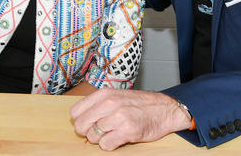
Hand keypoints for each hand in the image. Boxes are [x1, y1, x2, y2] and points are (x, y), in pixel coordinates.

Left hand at [70, 88, 191, 150]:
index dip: (81, 121)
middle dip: (88, 132)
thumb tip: (79, 118)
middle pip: (81, 125)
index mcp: (104, 94)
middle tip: (100, 132)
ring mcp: (118, 117)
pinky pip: (106, 145)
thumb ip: (98, 104)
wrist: (165, 109)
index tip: (90, 123)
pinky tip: (118, 139)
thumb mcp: (116, 96)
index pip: (75, 112)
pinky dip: (110, 146)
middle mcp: (109, 103)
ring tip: (113, 134)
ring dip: (100, 139)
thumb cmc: (139, 104)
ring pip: (93, 137)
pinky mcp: (127, 131)